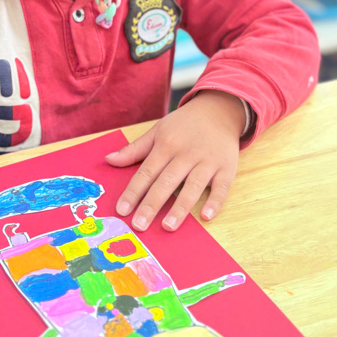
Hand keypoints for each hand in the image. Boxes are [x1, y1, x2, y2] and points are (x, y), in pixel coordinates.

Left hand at [107, 91, 244, 231]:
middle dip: (152, 204)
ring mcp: (208, 161)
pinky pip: (221, 187)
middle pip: (166, 182)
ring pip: (193, 187)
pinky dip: (215, 201)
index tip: (122, 210)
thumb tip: (108, 160)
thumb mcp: (158, 131)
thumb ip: (134, 149)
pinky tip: (206, 216)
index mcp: (166, 145)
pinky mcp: (227, 168)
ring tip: (168, 227)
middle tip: (139, 226)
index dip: (133, 192)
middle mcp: (186, 154)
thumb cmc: (184, 125)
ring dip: (180, 207)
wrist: (219, 110)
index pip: (146, 172)